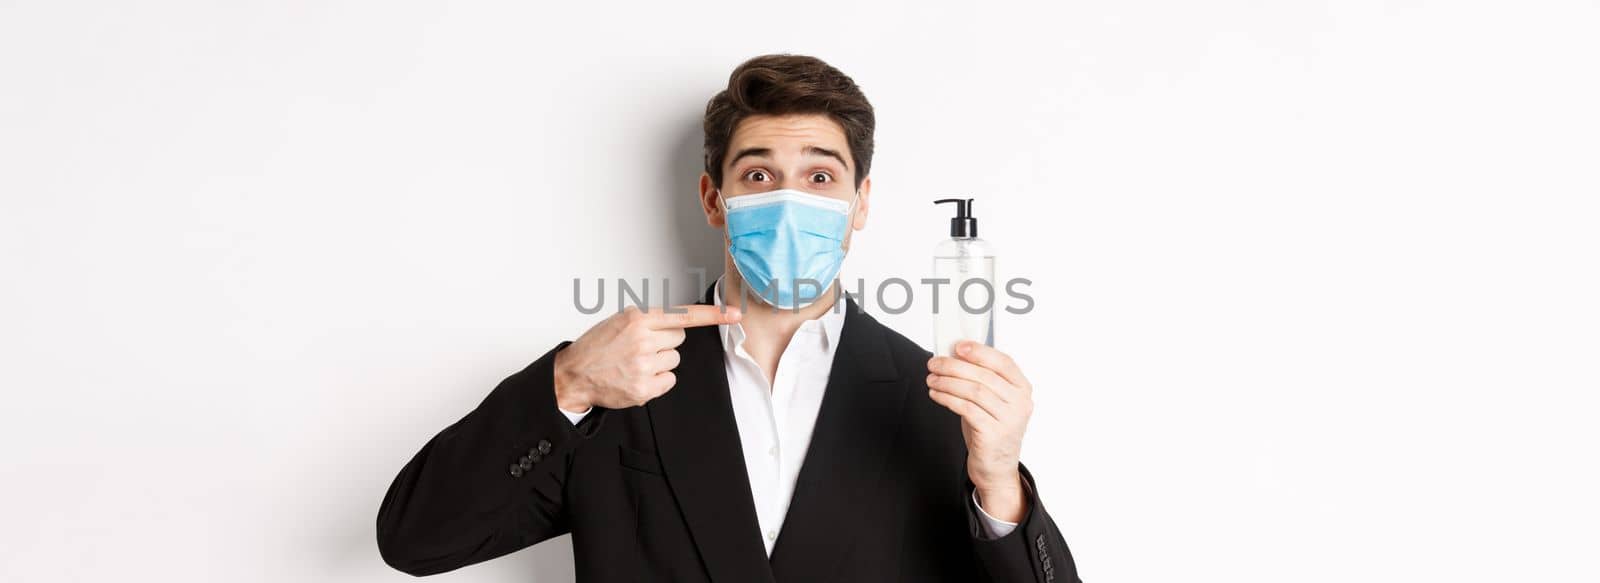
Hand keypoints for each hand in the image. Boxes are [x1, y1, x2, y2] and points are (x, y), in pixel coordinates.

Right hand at [554, 305, 740, 410]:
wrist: (574, 374)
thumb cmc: (598, 347)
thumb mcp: (620, 321)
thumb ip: (650, 320)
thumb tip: (680, 323)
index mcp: (638, 319)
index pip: (684, 315)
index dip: (714, 315)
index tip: (735, 314)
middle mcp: (643, 340)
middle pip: (679, 339)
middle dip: (665, 341)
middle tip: (641, 347)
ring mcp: (644, 365)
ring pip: (674, 359)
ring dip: (660, 361)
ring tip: (635, 362)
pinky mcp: (645, 388)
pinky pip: (669, 380)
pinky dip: (657, 380)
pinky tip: (637, 376)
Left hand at [926, 340, 1033, 521]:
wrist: (997, 468)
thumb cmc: (991, 429)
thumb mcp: (992, 402)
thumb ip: (981, 379)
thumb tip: (954, 356)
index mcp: (1022, 389)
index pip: (1003, 362)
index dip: (980, 351)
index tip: (957, 346)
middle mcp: (1020, 403)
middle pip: (984, 376)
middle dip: (954, 366)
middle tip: (934, 364)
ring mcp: (1009, 420)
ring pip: (973, 391)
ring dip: (947, 382)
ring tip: (931, 379)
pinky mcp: (993, 434)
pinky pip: (966, 409)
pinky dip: (947, 398)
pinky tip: (936, 395)